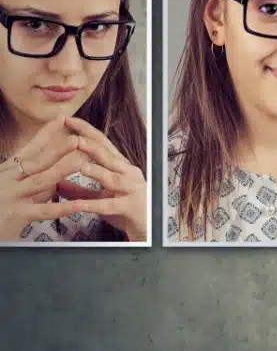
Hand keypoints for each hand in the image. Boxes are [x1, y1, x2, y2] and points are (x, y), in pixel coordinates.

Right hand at [0, 120, 89, 239]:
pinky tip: (80, 205)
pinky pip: (44, 211)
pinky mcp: (16, 215)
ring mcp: (12, 196)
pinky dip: (64, 208)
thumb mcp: (10, 188)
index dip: (45, 135)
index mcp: (8, 172)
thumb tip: (54, 174)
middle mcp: (8, 180)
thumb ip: (29, 181)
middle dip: (57, 149)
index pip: (29, 150)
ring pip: (41, 181)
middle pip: (36, 162)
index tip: (60, 119)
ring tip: (82, 162)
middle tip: (77, 139)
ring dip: (62, 170)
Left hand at [54, 117, 147, 241]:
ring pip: (113, 178)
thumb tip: (55, 182)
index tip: (68, 120)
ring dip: (97, 172)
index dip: (86, 131)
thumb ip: (79, 190)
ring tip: (81, 166)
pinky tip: (79, 206)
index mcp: (120, 166)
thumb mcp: (100, 197)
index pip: (103, 143)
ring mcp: (132, 189)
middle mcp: (128, 173)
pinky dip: (93, 205)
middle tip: (73, 137)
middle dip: (91, 145)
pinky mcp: (130, 207)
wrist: (147, 229)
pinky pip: (109, 205)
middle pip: (108, 156)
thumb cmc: (125, 209)